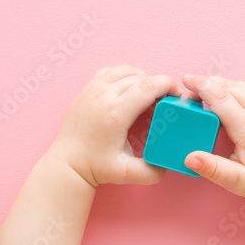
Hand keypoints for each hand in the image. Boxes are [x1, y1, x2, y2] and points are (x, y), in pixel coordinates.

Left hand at [47, 65, 181, 186]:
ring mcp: (92, 90)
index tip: (176, 94)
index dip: (168, 85)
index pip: (148, 86)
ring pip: (126, 70)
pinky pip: (111, 71)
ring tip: (149, 95)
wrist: (67, 164)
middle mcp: (103, 96)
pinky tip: (130, 90)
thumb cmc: (96, 167)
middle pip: (140, 77)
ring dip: (142, 78)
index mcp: (115, 113)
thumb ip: (153, 171)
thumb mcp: (128, 173)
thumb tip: (170, 162)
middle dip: (158, 85)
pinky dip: (125, 75)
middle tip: (165, 101)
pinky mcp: (86, 89)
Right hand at [182, 75, 244, 207]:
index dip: (201, 86)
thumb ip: (212, 169)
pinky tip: (223, 97)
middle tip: (188, 86)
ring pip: (241, 86)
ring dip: (220, 84)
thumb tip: (189, 158)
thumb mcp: (235, 181)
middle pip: (229, 86)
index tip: (185, 80)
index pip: (221, 97)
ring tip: (203, 90)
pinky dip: (233, 89)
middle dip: (207, 83)